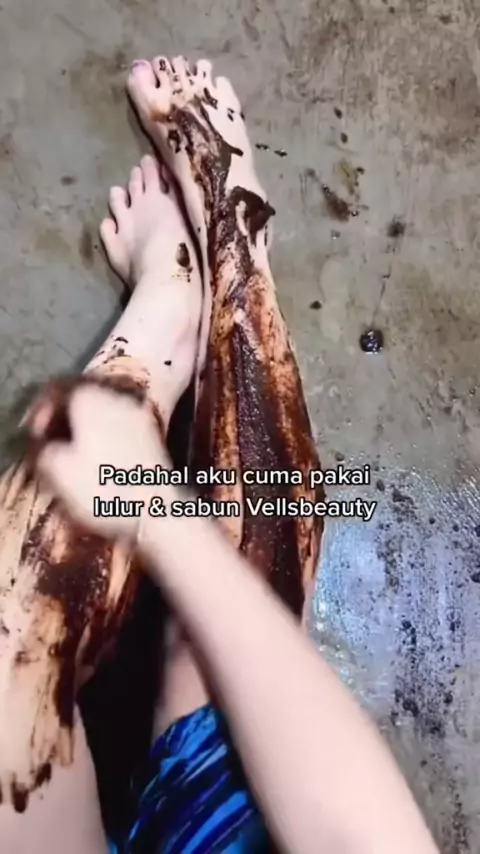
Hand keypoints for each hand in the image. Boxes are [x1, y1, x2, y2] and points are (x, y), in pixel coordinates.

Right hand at [30, 383, 168, 538]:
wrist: (156, 510)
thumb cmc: (101, 488)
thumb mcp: (57, 470)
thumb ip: (42, 447)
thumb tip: (44, 442)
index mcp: (89, 398)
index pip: (56, 391)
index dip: (41, 413)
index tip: (36, 436)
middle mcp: (115, 398)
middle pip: (80, 401)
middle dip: (63, 422)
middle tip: (51, 447)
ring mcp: (137, 415)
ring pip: (100, 415)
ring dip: (83, 433)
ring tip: (73, 459)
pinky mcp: (151, 435)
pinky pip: (117, 429)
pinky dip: (103, 441)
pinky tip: (99, 465)